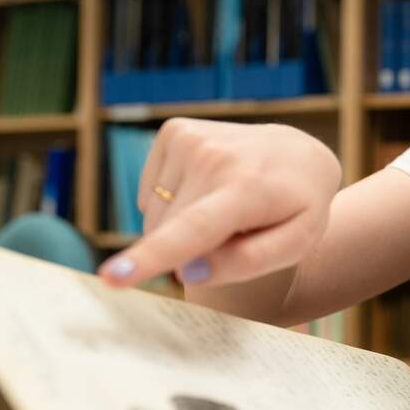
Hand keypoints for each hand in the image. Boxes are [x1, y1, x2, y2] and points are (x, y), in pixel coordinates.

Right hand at [97, 118, 341, 287]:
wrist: (299, 153)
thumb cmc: (297, 208)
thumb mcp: (295, 243)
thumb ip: (247, 262)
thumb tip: (189, 271)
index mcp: (247, 191)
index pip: (194, 229)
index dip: (152, 256)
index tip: (111, 277)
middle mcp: (214, 157)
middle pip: (168, 233)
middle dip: (191, 248)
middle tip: (237, 230)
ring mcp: (190, 138)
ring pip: (156, 217)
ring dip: (183, 225)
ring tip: (227, 205)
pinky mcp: (174, 131)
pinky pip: (151, 195)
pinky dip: (174, 202)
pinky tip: (208, 188)